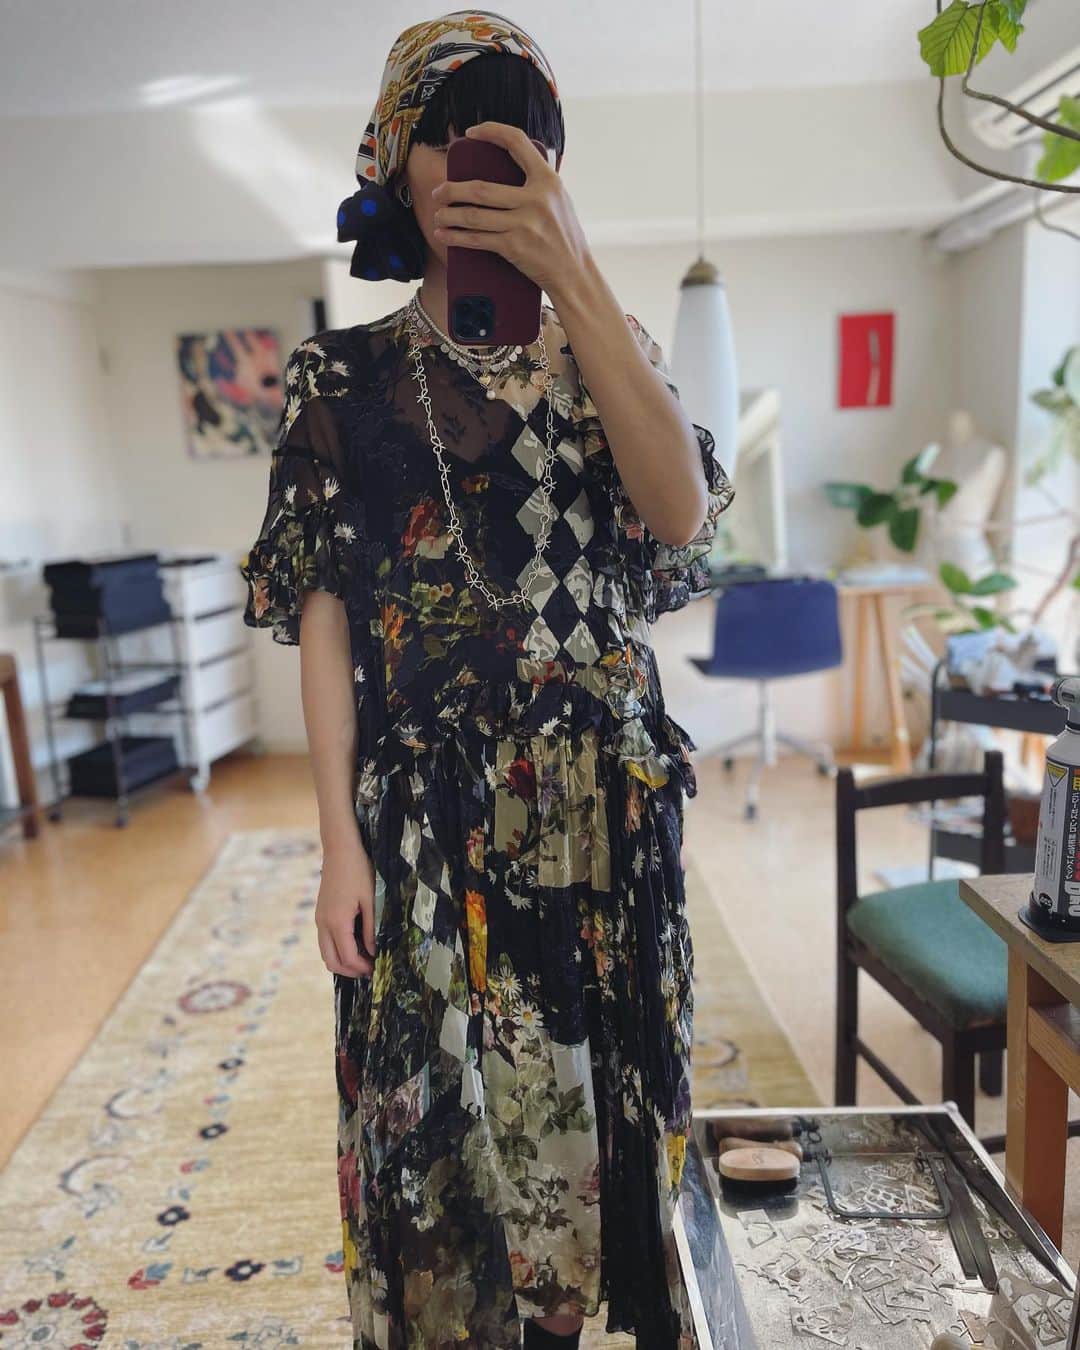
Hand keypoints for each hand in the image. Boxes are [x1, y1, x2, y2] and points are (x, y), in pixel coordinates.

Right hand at [316, 835, 375, 977]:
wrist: (340, 849)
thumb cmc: (359, 871)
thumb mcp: (371, 900)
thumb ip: (371, 928)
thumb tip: (373, 951)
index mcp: (336, 921)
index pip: (348, 957)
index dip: (362, 967)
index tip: (377, 969)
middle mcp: (323, 923)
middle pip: (331, 961)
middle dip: (350, 971)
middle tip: (370, 970)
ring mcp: (319, 919)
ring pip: (326, 952)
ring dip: (342, 961)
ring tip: (364, 959)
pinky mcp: (320, 913)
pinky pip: (325, 940)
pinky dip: (338, 949)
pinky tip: (355, 944)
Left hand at [430, 121, 590, 295]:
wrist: (575, 273)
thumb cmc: (565, 237)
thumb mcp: (559, 199)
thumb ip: (538, 182)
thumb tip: (513, 164)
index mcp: (548, 180)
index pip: (516, 141)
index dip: (491, 131)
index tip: (471, 133)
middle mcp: (536, 199)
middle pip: (480, 189)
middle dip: (452, 190)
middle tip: (439, 193)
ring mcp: (524, 224)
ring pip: (474, 215)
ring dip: (449, 215)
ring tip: (438, 215)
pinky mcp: (514, 247)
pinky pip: (477, 239)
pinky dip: (456, 237)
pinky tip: (444, 235)